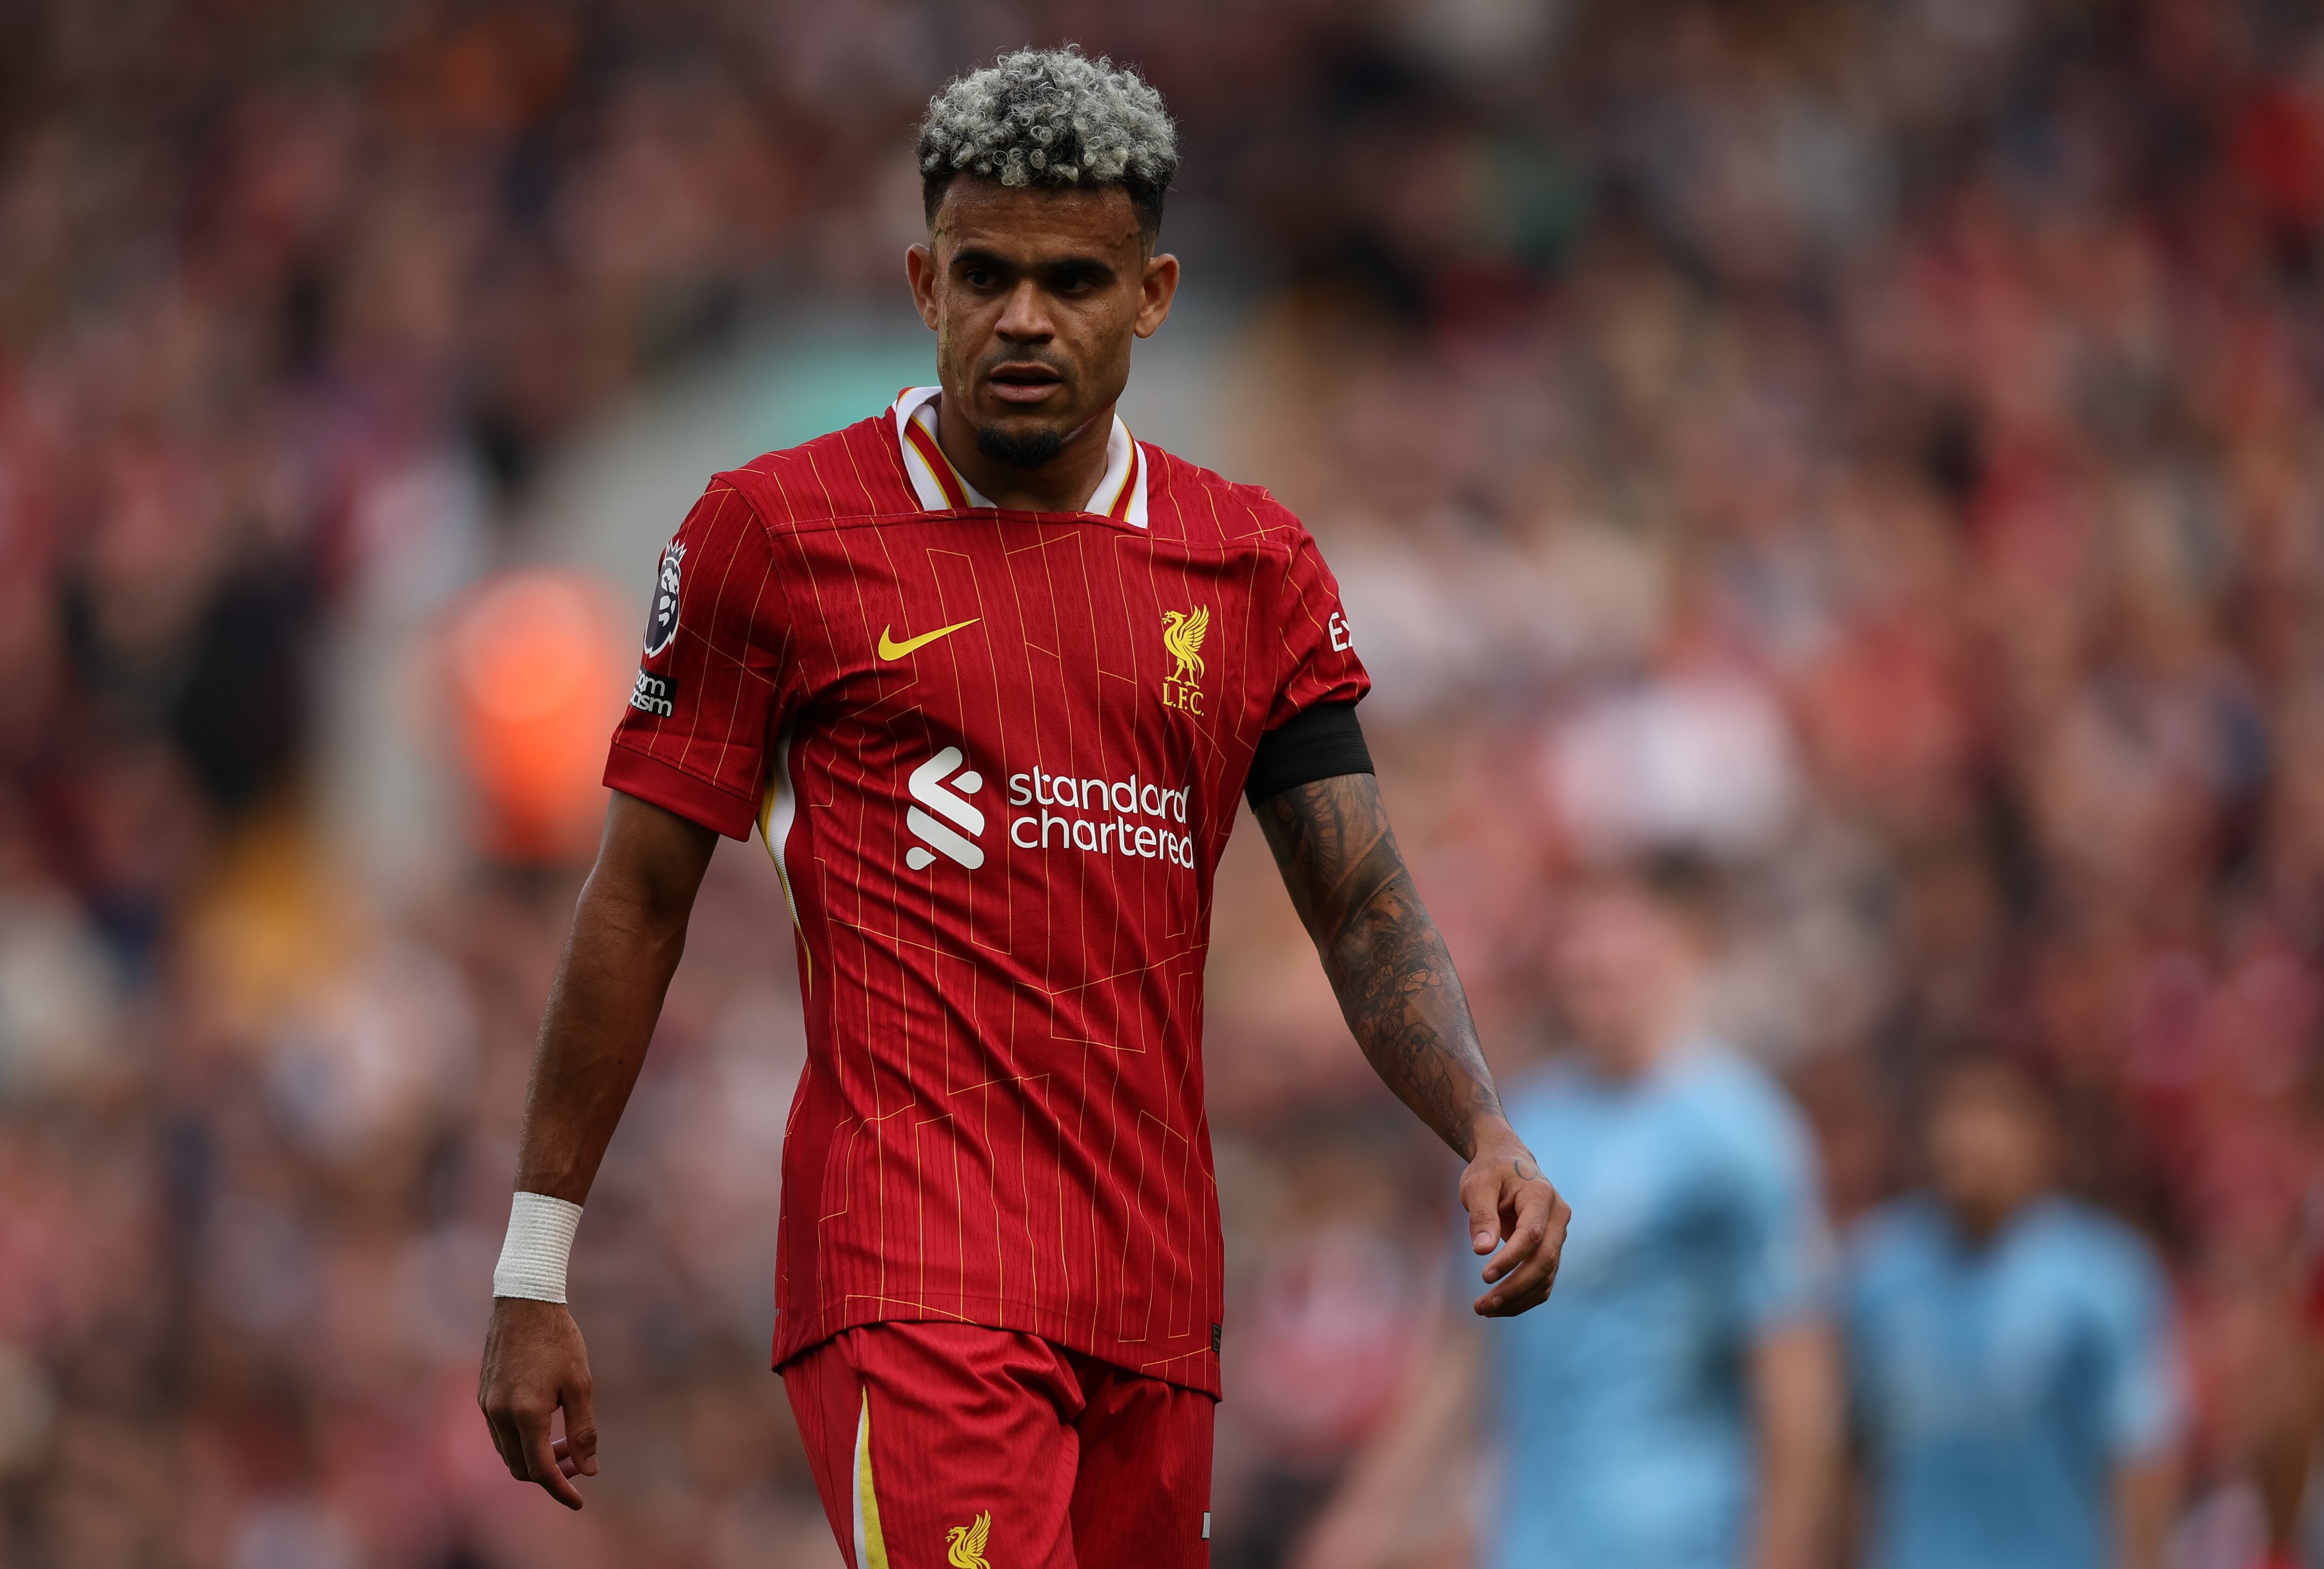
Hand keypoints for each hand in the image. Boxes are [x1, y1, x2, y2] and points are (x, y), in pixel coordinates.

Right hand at [478, 1297, 597, 1508]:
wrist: (525, 1301)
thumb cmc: (558, 1340)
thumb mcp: (580, 1384)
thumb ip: (584, 1429)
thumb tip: (589, 1468)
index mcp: (526, 1414)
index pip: (541, 1470)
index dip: (561, 1490)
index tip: (579, 1501)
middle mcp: (499, 1415)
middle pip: (520, 1468)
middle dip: (550, 1473)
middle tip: (580, 1462)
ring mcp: (487, 1405)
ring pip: (508, 1452)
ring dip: (536, 1457)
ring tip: (567, 1443)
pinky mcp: (484, 1395)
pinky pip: (500, 1434)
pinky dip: (522, 1441)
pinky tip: (546, 1425)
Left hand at [1460, 1121, 1569, 1316]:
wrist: (1508, 1163)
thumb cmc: (1491, 1172)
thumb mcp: (1478, 1185)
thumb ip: (1481, 1215)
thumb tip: (1482, 1250)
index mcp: (1542, 1196)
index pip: (1533, 1234)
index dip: (1511, 1258)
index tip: (1484, 1276)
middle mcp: (1558, 1217)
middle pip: (1544, 1260)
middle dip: (1514, 1287)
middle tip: (1482, 1306)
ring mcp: (1558, 1235)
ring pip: (1546, 1276)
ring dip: (1517, 1298)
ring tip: (1483, 1310)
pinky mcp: (1551, 1249)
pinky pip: (1543, 1280)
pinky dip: (1524, 1297)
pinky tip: (1499, 1307)